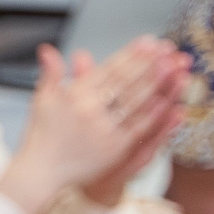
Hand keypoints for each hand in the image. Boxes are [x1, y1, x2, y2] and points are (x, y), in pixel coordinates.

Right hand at [1, 37, 190, 213]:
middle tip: (168, 49)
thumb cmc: (42, 136)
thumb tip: (47, 49)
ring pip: (134, 102)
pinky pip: (136, 128)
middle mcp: (89, 110)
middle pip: (125, 82)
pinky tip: (166, 101)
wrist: (41, 172)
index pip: (108, 70)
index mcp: (75, 95)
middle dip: (149, 63)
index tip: (148, 42)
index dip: (130, 54)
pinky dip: (152, 114)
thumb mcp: (42, 100)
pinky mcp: (112, 149)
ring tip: (173, 67)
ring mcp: (102, 130)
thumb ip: (51, 73)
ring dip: (156, 83)